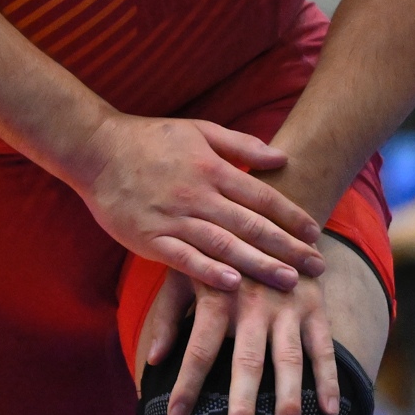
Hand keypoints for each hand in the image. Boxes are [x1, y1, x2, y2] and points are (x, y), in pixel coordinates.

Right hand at [67, 114, 320, 292]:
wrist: (96, 150)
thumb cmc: (150, 139)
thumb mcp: (198, 130)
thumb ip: (240, 145)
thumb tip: (281, 158)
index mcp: (211, 167)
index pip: (261, 196)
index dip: (291, 215)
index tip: (315, 233)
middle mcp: (197, 194)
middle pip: (251, 225)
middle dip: (288, 247)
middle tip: (318, 266)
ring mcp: (173, 218)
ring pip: (224, 245)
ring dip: (259, 264)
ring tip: (289, 281)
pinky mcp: (150, 238)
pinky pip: (184, 258)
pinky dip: (208, 271)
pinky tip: (232, 284)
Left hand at [137, 267, 343, 414]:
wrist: (268, 215)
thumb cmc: (216, 254)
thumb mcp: (184, 273)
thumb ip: (168, 316)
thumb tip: (152, 359)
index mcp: (217, 295)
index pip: (198, 348)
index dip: (186, 384)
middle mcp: (252, 302)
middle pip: (246, 358)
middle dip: (243, 399)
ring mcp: (287, 305)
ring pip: (288, 357)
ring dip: (289, 397)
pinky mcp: (314, 306)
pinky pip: (324, 347)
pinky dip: (328, 379)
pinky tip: (329, 410)